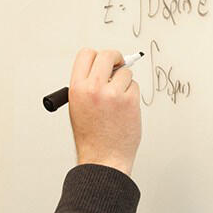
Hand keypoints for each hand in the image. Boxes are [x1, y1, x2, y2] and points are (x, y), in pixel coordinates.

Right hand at [67, 48, 141, 176]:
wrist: (103, 158)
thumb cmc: (91, 136)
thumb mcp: (78, 107)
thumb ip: (88, 85)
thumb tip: (104, 68)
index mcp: (77, 88)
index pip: (86, 54)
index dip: (97, 55)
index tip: (105, 61)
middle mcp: (94, 88)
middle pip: (108, 55)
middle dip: (116, 58)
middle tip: (120, 65)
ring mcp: (113, 94)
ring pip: (125, 73)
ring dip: (125, 83)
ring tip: (118, 102)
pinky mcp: (130, 101)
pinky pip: (134, 87)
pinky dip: (132, 95)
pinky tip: (125, 111)